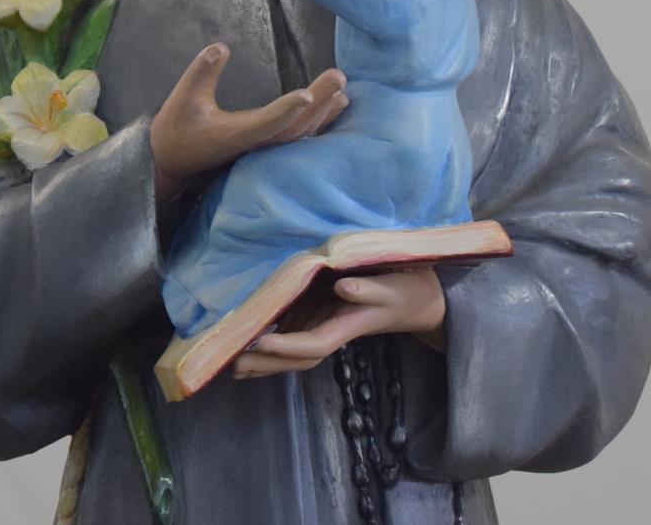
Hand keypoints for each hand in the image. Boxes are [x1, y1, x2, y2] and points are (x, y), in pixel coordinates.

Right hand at [151, 42, 347, 201]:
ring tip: (344, 93)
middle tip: (338, 76)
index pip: (265, 124)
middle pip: (293, 129)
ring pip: (299, 137)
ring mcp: (262, 151)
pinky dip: (317, 124)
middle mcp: (254, 147)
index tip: (305, 94)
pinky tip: (334, 108)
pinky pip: (298, 139)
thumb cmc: (177, 130)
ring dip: (323, 115)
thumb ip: (201, 72)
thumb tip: (220, 47)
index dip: (285, 111)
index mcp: (234, 135)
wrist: (172, 163)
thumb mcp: (183, 98)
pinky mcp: (266, 149)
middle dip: (317, 103)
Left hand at [233, 268, 446, 379]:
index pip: (313, 345)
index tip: (260, 342)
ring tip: (234, 363)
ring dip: (265, 360)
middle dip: (267, 363)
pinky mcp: (323, 319)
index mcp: (347, 327)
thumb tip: (342, 288)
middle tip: (233, 363)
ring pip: (293, 353)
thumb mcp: (391, 287)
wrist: (417, 301)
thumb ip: (368, 289)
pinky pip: (295, 338)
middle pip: (297, 358)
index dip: (287, 347)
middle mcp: (333, 333)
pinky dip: (273, 345)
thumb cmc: (405, 290)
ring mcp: (327, 328)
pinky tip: (251, 344)